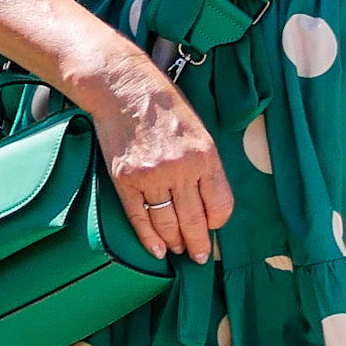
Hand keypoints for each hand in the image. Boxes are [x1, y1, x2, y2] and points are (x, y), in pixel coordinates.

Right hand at [80, 41, 233, 262]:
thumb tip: (209, 200)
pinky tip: (156, 250)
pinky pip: (139, 218)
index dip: (218, 222)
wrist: (124, 89)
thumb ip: (206, 165)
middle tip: (198, 256)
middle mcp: (179, 169)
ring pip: (167, 223)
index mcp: (205, 155)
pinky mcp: (125, 180)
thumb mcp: (199, 130)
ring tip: (179, 250)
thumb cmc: (165, 106)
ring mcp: (150, 176)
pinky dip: (148, 238)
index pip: (220, 205)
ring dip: (175, 241)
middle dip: (198, 243)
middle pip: (194, 220)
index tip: (214, 227)